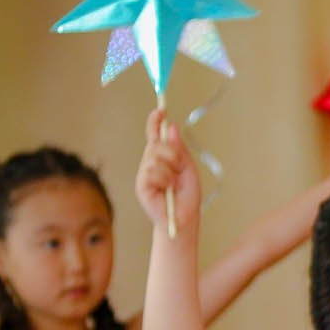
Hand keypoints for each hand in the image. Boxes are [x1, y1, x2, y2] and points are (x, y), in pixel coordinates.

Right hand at [136, 109, 199, 232]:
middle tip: (179, 169)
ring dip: (170, 171)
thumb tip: (172, 127)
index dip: (155, 123)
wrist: (184, 218)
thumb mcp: (188, 169)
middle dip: (172, 154)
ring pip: (155, 158)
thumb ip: (179, 149)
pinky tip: (166, 190)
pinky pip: (152, 172)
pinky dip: (164, 180)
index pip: (154, 137)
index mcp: (162, 159)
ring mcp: (144, 174)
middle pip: (157, 145)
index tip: (160, 111)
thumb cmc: (187, 196)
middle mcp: (150, 164)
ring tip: (173, 184)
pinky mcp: (141, 185)